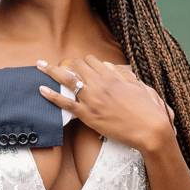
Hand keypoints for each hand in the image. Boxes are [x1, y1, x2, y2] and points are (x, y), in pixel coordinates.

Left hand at [37, 56, 175, 153]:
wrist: (150, 129)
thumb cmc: (148, 109)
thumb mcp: (138, 86)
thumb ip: (123, 76)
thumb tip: (110, 67)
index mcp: (112, 76)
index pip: (91, 61)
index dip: (82, 61)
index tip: (77, 64)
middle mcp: (100, 84)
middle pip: (76, 66)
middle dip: (65, 64)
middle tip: (55, 65)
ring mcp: (92, 99)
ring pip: (67, 80)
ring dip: (51, 70)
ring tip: (39, 65)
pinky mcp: (88, 115)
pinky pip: (65, 103)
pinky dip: (52, 95)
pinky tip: (41, 90)